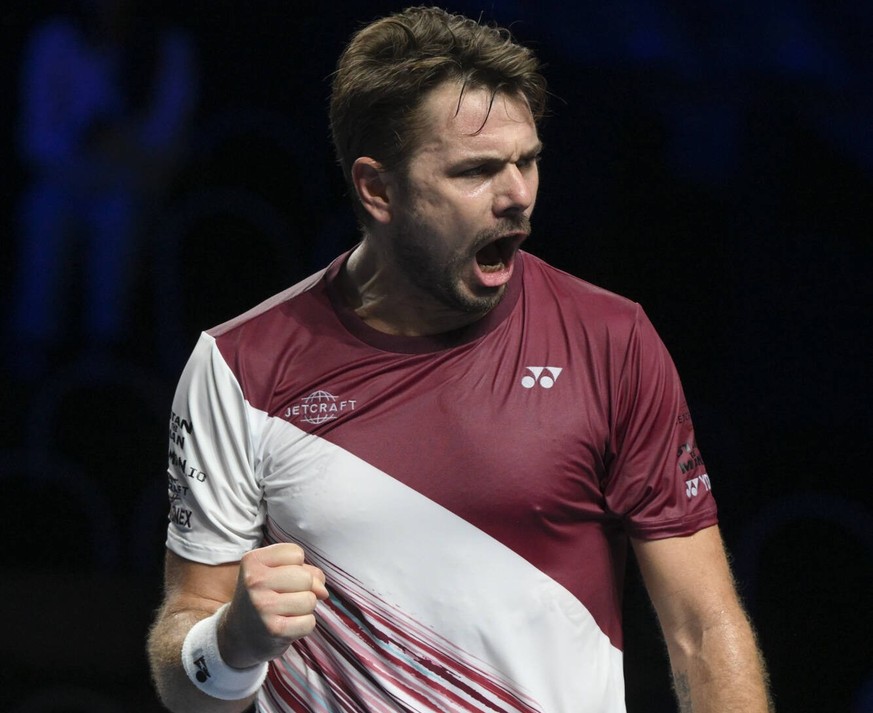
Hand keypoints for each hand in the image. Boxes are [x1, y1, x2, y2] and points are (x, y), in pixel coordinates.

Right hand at [219, 543, 327, 667]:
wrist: (238, 635)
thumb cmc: (265, 596)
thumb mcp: (275, 573)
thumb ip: (305, 570)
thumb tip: (323, 591)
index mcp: (252, 560)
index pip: (296, 553)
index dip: (296, 566)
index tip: (280, 577)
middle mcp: (255, 581)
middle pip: (305, 577)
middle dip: (304, 587)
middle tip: (285, 597)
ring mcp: (263, 606)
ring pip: (310, 599)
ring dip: (304, 607)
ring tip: (285, 611)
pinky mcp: (274, 629)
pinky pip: (309, 622)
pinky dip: (304, 625)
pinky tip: (287, 625)